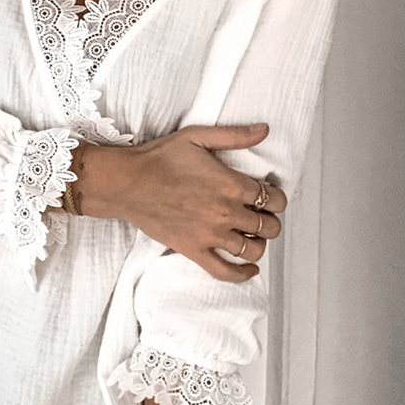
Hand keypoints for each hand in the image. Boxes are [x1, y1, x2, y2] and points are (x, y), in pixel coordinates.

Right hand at [74, 123, 285, 281]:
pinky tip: (250, 268)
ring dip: (259, 243)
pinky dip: (243, 274)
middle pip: (268, 226)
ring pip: (253, 249)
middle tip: (261, 214)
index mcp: (230, 184)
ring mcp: (210, 235)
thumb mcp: (196, 137)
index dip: (277, 198)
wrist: (127, 182)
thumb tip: (264, 129)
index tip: (270, 195)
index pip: (274, 199)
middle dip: (270, 220)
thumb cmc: (158, 158)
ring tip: (253, 235)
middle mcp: (225, 212)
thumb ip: (234, 136)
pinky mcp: (193, 250)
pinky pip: (225, 272)